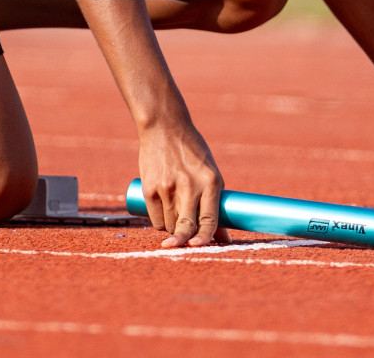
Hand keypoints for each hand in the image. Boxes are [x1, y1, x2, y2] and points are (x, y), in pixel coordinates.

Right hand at [137, 121, 228, 247]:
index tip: (199, 247)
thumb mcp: (210, 172)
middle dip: (184, 241)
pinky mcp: (150, 188)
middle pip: (186, 226)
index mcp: (210, 181)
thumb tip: (224, 239)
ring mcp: (167, 187)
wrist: (164, 127)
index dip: (205, 238)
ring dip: (173, 229)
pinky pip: (156, 219)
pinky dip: (160, 223)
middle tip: (181, 246)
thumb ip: (215, 204)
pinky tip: (163, 214)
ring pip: (170, 226)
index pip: (209, 219)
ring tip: (175, 216)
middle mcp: (189, 186)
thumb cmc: (192, 151)